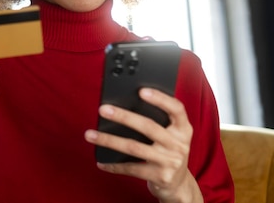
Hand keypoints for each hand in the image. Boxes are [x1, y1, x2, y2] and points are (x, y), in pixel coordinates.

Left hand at [84, 88, 202, 202]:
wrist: (178, 183)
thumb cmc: (168, 151)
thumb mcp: (171, 136)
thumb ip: (158, 121)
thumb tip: (123, 105)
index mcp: (183, 129)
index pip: (176, 109)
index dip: (160, 98)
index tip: (141, 90)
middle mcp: (179, 144)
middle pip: (148, 126)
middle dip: (123, 116)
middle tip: (102, 109)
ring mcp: (171, 161)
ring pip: (134, 147)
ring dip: (109, 140)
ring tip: (90, 134)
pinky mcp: (160, 177)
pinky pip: (131, 168)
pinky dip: (113, 165)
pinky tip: (100, 161)